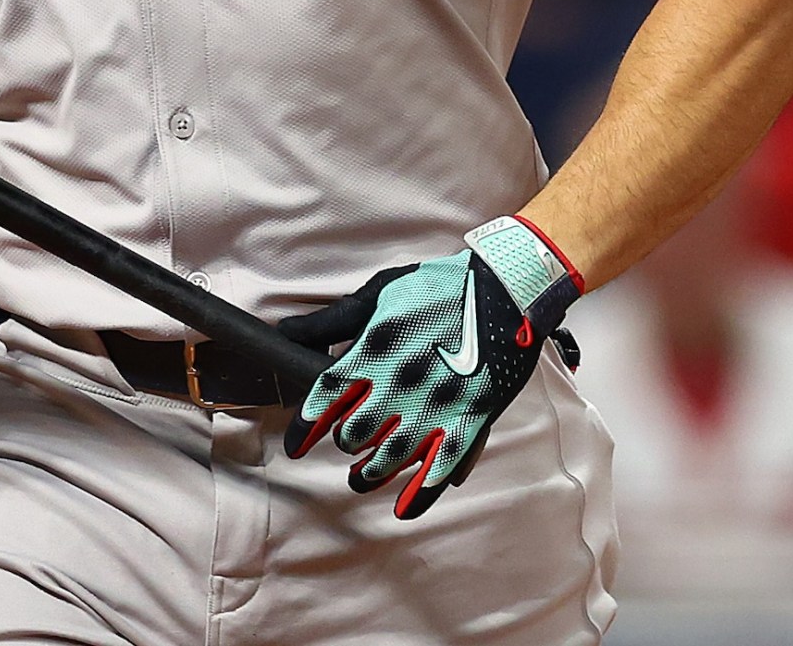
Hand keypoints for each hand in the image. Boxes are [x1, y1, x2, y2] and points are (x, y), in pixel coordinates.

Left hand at [281, 215, 581, 519]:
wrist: (509, 285)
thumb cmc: (442, 285)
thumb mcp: (381, 291)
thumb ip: (332, 321)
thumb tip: (283, 333)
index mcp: (375, 346)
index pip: (324, 395)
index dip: (306, 426)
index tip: (296, 446)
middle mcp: (399, 380)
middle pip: (354, 433)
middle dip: (346, 443)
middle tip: (349, 444)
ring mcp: (436, 403)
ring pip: (389, 458)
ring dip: (370, 475)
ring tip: (362, 478)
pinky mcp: (470, 418)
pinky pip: (440, 467)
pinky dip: (420, 494)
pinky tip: (405, 508)